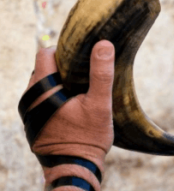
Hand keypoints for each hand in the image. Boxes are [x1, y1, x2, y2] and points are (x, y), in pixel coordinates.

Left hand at [25, 40, 114, 188]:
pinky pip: (44, 98)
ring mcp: (30, 110)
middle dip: (65, 68)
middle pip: (45, 68)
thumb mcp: (100, 104)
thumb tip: (104, 44)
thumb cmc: (88, 137)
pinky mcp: (35, 120)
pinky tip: (74, 103)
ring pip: (45, 83)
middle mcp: (30, 98)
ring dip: (62, 82)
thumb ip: (101, 73)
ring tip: (82, 89)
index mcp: (42, 90)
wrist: (76, 168)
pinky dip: (58, 96)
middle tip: (87, 75)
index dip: (66, 51)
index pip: (46, 54)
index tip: (83, 58)